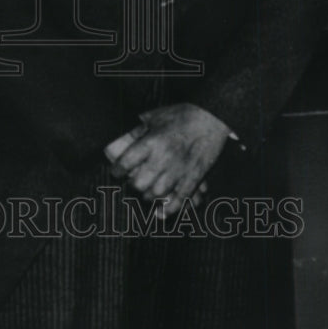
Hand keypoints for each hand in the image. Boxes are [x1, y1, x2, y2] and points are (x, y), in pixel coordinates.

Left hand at [106, 104, 229, 217]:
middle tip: (133, 181)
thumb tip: (125, 139)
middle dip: (133, 185)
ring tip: (147, 192)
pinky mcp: (194, 177)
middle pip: (140, 183)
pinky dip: (169, 209)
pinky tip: (160, 213)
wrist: (212, 117)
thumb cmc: (183, 114)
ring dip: (149, 196)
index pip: (126, 162)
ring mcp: (180, 170)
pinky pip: (180, 199)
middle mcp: (164, 158)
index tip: (115, 172)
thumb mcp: (155, 117)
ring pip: (158, 194)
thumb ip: (140, 130)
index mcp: (152, 142)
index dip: (117, 170)